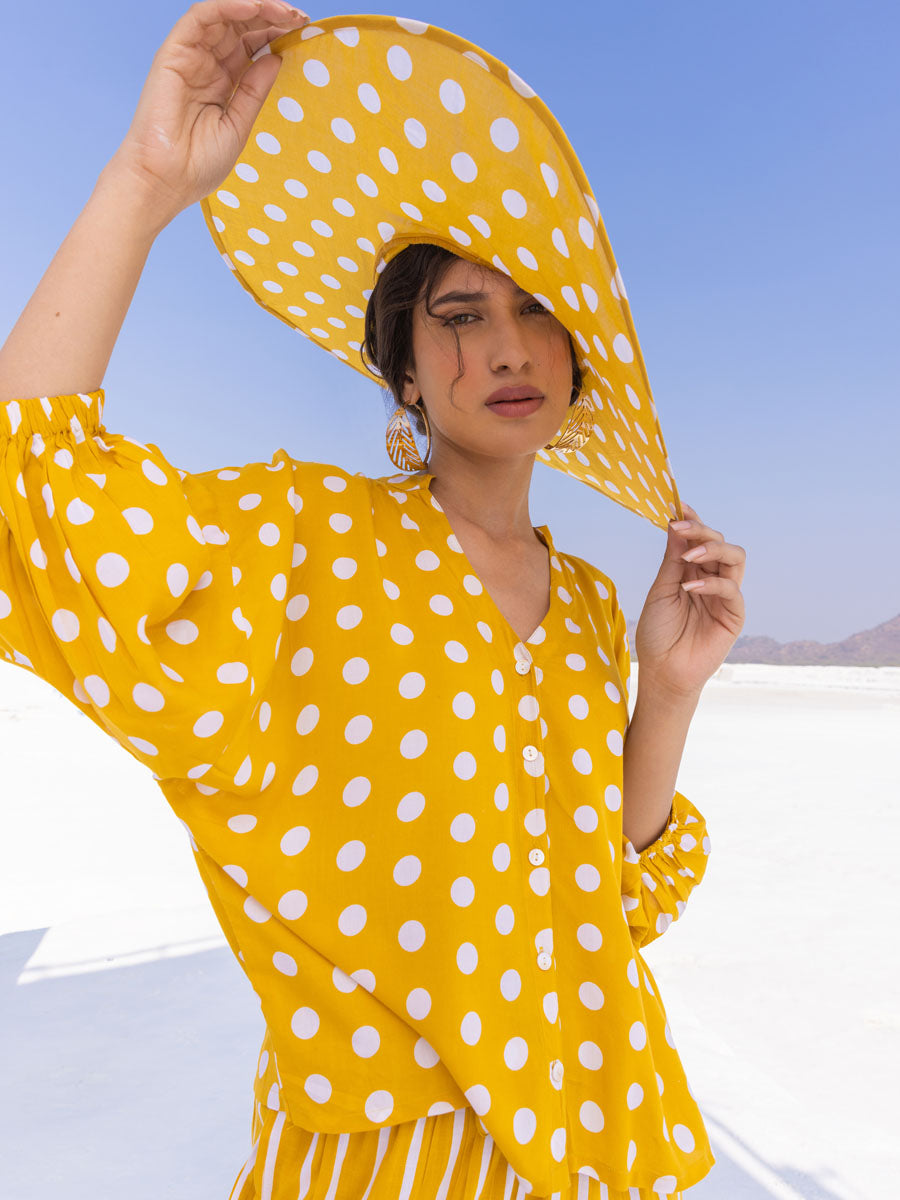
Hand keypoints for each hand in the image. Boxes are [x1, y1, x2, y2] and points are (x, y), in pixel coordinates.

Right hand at [108, 0, 309, 225]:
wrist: (167, 180)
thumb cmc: (199, 163)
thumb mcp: (239, 124)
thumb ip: (255, 90)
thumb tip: (276, 57)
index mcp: (223, 83)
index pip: (251, 47)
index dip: (276, 34)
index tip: (304, 32)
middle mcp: (207, 66)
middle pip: (240, 27)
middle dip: (271, 17)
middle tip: (300, 17)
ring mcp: (190, 58)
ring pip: (223, 17)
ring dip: (254, 8)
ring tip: (284, 11)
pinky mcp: (173, 54)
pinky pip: (200, 18)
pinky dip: (226, 7)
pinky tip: (253, 7)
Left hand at [634, 503, 745, 699]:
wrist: (662, 672)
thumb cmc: (657, 634)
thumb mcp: (660, 590)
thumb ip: (672, 560)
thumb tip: (675, 524)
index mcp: (692, 572)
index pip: (700, 540)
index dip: (693, 522)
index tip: (678, 506)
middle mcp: (711, 580)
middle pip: (720, 543)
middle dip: (701, 531)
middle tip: (680, 527)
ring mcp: (724, 596)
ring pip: (735, 558)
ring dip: (713, 549)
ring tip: (689, 555)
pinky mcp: (733, 615)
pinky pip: (731, 589)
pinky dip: (711, 583)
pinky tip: (689, 587)